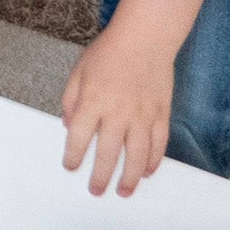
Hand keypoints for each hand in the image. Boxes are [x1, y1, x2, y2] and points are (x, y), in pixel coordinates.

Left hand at [60, 0, 202, 196]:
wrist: (145, 38)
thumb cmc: (108, 53)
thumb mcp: (78, 73)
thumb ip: (71, 101)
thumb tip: (68, 126)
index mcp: (92, 103)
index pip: (78, 138)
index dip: (73, 156)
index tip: (70, 167)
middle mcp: (117, 114)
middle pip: (107, 154)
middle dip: (100, 176)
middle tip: (96, 190)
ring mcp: (142, 116)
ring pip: (137, 156)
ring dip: (131, 177)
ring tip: (124, 191)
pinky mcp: (161, 114)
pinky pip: (159, 144)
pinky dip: (154, 160)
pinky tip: (148, 172)